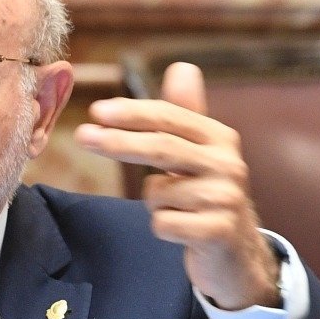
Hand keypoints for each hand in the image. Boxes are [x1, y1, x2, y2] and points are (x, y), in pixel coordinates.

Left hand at [72, 62, 278, 309]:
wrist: (236, 251)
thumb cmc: (206, 194)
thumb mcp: (200, 151)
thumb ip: (186, 113)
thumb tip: (182, 67)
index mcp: (220, 138)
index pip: (170, 118)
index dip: (132, 114)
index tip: (97, 112)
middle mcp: (228, 164)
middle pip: (162, 148)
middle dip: (119, 142)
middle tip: (83, 136)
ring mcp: (226, 199)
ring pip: (157, 192)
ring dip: (153, 201)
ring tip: (175, 208)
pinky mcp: (218, 232)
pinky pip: (163, 224)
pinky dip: (161, 227)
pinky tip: (181, 229)